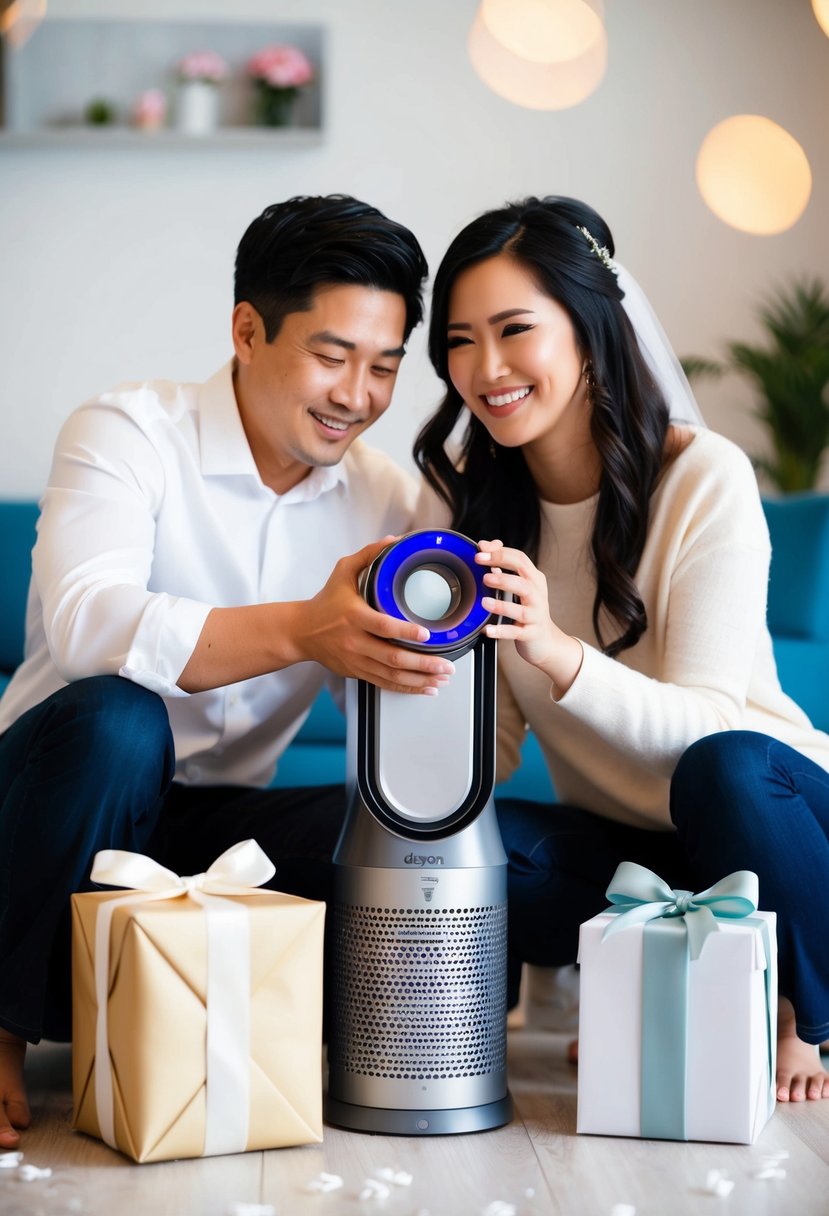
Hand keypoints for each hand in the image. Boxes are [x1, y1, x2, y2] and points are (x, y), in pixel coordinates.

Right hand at [293, 537, 455, 694]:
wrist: (300, 632)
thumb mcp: (342, 571)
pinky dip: (408, 688)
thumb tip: (393, 541)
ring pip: (392, 676)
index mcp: (354, 616)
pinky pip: (385, 684)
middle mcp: (356, 641)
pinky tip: (426, 687)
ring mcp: (357, 660)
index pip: (383, 626)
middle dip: (424, 664)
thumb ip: (368, 555)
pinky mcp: (358, 672)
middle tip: (447, 664)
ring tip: (442, 677)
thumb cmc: (324, 601)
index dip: (406, 632)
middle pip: (393, 658)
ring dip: (421, 679)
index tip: (426, 634)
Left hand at [475, 539, 582, 693]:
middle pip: (523, 582)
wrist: (546, 641)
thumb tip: (486, 545)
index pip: (520, 560)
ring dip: (502, 605)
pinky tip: (488, 630)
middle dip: (503, 577)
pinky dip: (502, 631)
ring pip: (521, 609)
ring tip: (485, 602)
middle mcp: (537, 596)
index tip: (480, 552)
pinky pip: (516, 633)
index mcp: (534, 579)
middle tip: (484, 576)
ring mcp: (535, 616)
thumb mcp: (520, 584)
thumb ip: (503, 564)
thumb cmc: (529, 609)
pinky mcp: (531, 634)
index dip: (500, 554)